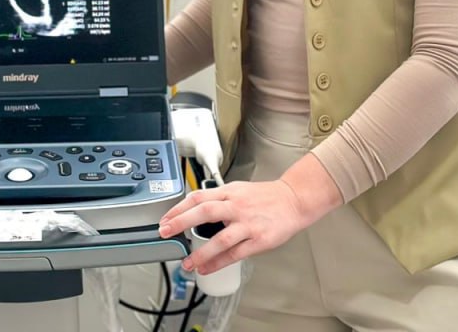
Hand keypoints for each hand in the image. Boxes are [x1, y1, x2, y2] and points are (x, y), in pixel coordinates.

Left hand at [158, 178, 319, 275]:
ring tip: (187, 263)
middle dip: (181, 222)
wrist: (293, 200)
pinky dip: (219, 263)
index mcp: (228, 192)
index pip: (198, 197)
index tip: (165, 218)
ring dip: (200, 253)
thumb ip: (218, 198)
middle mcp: (236, 206)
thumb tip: (194, 208)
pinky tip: (207, 268)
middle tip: (165, 232)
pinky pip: (235, 254)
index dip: (178, 207)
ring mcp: (247, 224)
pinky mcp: (258, 240)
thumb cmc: (265, 196)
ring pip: (219, 239)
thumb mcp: (237, 189)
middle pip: (204, 212)